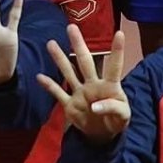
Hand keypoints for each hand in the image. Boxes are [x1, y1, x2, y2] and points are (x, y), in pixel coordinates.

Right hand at [37, 26, 129, 143]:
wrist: (102, 135)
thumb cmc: (116, 121)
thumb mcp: (123, 117)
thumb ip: (113, 108)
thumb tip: (95, 106)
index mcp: (110, 86)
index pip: (114, 66)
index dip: (117, 51)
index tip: (119, 33)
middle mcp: (93, 84)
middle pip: (85, 61)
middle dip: (78, 44)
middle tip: (71, 27)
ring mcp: (80, 93)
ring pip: (68, 72)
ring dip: (60, 58)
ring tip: (51, 43)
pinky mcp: (69, 104)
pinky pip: (58, 93)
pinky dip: (49, 86)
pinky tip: (39, 77)